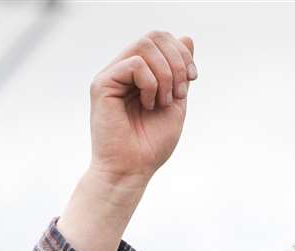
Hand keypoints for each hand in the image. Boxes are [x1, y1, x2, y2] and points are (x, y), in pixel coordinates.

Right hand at [89, 31, 196, 185]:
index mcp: (139, 73)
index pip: (161, 39)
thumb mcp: (176, 102)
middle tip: (179, 92)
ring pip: (145, 46)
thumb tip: (187, 37)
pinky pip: (134, 64)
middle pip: (154, 37)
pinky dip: (151, 84)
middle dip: (177, 61)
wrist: (132, 170)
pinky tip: (148, 104)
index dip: (182, 53)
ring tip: (163, 101)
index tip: (192, 78)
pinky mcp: (102, 84)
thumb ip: (180, 72)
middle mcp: (123, 70)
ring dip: (165, 74)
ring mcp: (111, 75)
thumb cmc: (151, 144)